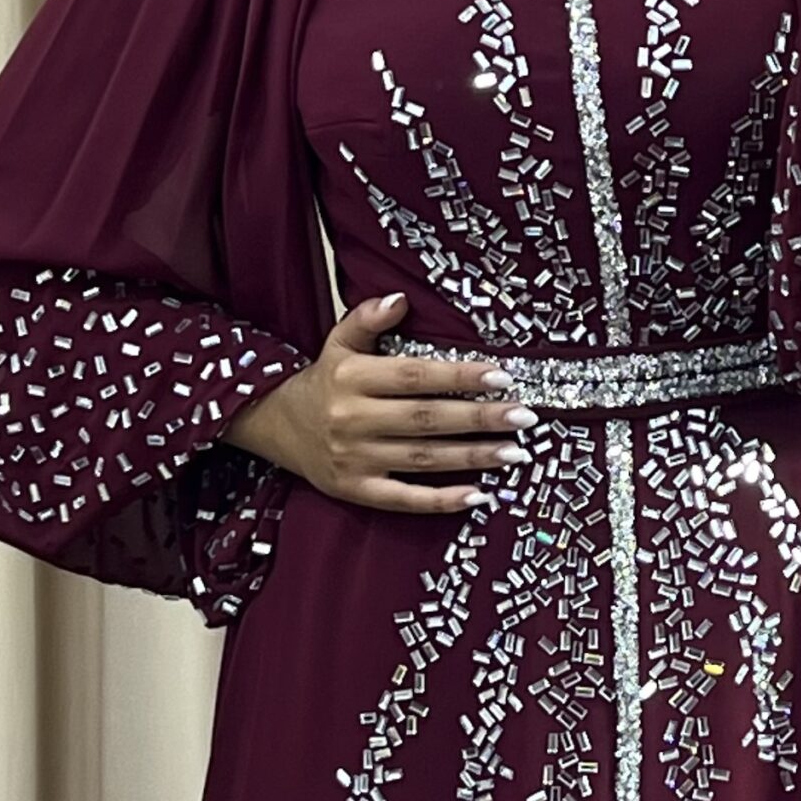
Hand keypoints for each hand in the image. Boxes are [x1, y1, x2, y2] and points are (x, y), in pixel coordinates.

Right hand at [222, 292, 538, 513]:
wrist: (275, 426)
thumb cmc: (323, 381)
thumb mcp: (338, 342)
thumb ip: (367, 318)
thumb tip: (401, 299)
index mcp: (352, 377)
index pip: (416, 376)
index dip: (460, 375)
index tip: (503, 376)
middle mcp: (353, 419)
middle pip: (428, 419)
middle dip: (480, 418)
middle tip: (525, 417)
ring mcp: (356, 459)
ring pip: (424, 459)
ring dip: (474, 457)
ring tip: (516, 452)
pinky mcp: (357, 490)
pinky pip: (405, 499)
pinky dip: (442, 501)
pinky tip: (478, 495)